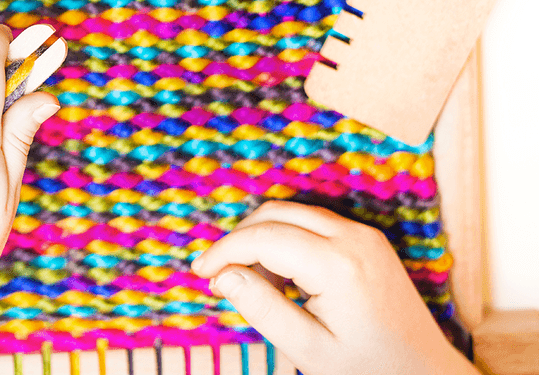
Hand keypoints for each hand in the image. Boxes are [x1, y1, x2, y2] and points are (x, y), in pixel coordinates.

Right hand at [191, 201, 477, 374]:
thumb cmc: (371, 371)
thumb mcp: (309, 349)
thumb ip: (263, 309)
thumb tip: (225, 275)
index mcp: (338, 265)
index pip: (264, 237)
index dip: (225, 251)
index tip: (201, 273)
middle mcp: (353, 238)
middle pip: (276, 213)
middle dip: (240, 239)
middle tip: (220, 277)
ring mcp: (364, 235)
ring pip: (294, 214)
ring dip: (263, 239)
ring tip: (255, 286)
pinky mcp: (368, 241)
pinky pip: (314, 225)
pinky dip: (287, 241)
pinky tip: (283, 279)